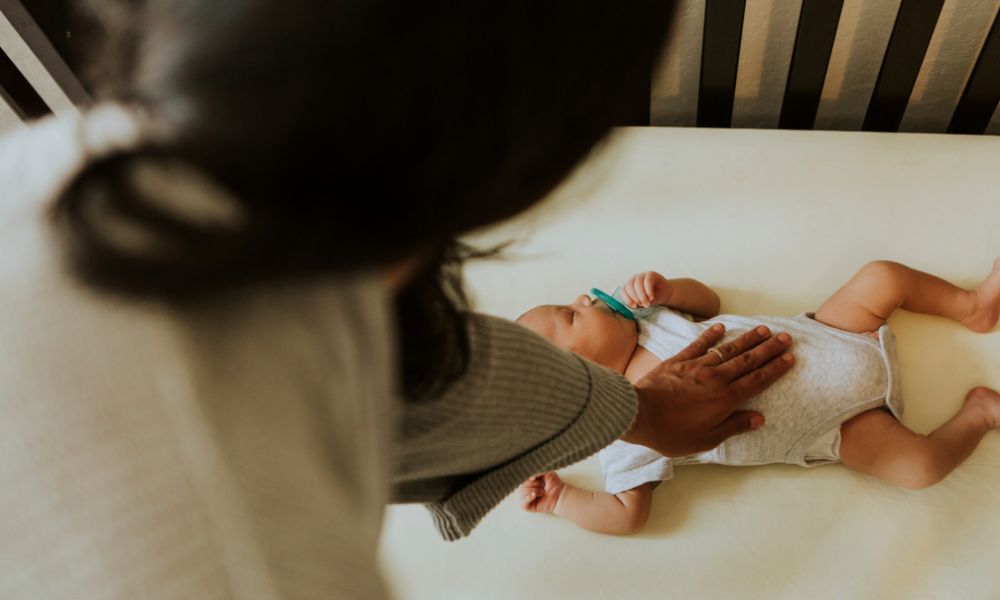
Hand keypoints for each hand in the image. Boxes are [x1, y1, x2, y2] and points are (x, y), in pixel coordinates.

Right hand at [519, 472, 564, 513]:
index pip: (523, 482)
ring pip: (522, 494)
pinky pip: (522, 504)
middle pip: (522, 487)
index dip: (530, 481)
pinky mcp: (530, 507)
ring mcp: (528, 500)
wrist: (561, 494)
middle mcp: (528, 492)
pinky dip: (527, 498)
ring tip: (542, 493)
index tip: (539, 481)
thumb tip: (530, 478)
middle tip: (543, 487)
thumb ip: (538, 473)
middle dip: (533, 485)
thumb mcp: (547, 474)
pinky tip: (534, 495)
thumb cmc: (555, 484)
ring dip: (533, 491)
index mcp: (530, 484)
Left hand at [622, 271, 671, 307]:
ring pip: (638, 283)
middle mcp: (634, 279)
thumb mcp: (643, 302)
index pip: (624, 290)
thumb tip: (635, 305)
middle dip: (635, 297)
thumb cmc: (652, 298)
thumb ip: (638, 303)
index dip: (627, 299)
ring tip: (647, 303)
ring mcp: (642, 275)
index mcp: (629, 286)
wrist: (665, 293)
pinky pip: (647, 281)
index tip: (634, 306)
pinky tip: (651, 297)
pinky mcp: (651, 274)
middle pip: (629, 286)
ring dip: (642, 295)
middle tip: (642, 305)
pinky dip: (648, 290)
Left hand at [623, 324, 794, 456]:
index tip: (789, 358)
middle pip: (748, 360)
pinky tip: (721, 327)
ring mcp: (697, 366)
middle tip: (785, 337)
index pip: (757, 380)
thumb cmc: (671, 433)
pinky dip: (710, 335)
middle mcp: (715, 378)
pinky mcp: (678, 361)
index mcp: (725, 399)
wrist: (639, 414)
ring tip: (762, 329)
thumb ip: (733, 426)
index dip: (775, 369)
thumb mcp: (706, 439)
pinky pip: (698, 344)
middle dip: (768, 348)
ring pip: (728, 349)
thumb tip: (759, 418)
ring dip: (747, 339)